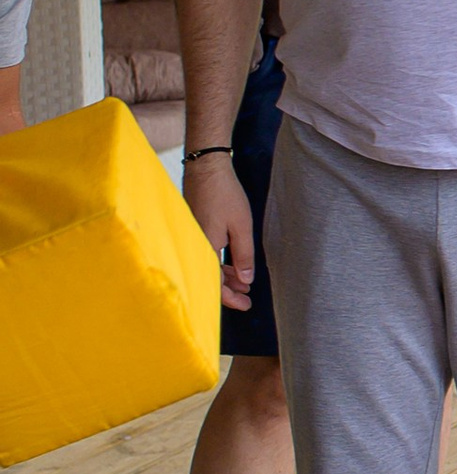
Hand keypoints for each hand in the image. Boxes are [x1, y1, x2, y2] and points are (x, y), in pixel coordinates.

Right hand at [184, 154, 257, 311]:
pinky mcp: (194, 230)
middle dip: (229, 290)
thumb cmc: (224, 194)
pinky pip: (205, 255)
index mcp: (205, 248)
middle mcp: (194, 246)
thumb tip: (245, 280)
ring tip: (243, 282)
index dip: (230, 298)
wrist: (206, 168)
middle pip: (209, 278)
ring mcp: (192, 238)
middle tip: (247, 298)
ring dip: (225, 276)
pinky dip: (218, 263)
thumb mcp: (241, 226)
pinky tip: (232, 265)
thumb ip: (244, 255)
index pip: (214, 284)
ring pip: (207, 266)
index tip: (246, 305)